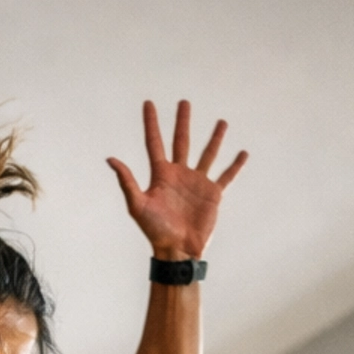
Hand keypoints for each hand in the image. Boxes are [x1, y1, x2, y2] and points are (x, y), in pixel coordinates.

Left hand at [107, 101, 246, 260]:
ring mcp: (197, 183)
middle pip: (181, 141)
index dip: (151, 123)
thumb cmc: (155, 230)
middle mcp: (179, 175)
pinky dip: (235, 165)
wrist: (177, 250)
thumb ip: (127, 181)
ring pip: (207, 154)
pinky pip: (226, 176)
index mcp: (161, 175)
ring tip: (222, 122)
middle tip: (184, 103)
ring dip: (214, 138)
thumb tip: (110, 159)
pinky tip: (242, 153)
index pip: (154, 143)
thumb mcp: (138, 204)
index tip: (148, 103)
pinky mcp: (212, 194)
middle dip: (182, 122)